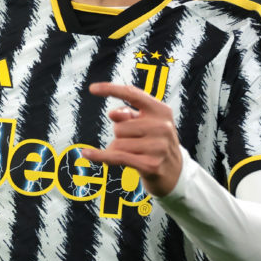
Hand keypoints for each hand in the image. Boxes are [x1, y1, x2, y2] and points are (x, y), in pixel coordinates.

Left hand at [85, 81, 182, 197]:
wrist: (175, 172)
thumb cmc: (155, 142)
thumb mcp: (145, 124)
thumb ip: (128, 115)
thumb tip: (113, 114)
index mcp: (160, 110)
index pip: (132, 94)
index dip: (111, 90)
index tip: (92, 88)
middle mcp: (162, 126)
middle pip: (120, 126)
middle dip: (119, 135)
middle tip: (134, 143)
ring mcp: (158, 146)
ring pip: (117, 143)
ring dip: (117, 150)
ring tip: (133, 154)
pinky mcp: (150, 164)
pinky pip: (116, 157)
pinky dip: (100, 156)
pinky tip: (86, 154)